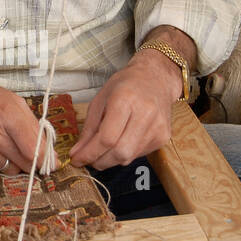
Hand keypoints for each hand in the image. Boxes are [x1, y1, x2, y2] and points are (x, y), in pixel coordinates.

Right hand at [0, 70, 54, 174]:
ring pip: (9, 170)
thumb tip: (49, 154)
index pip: (34, 150)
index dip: (46, 160)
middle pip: (24, 163)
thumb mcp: (11, 100)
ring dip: (12, 161)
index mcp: (7, 114)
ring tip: (2, 142)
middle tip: (29, 152)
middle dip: (32, 161)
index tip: (51, 164)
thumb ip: (33, 125)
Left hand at [70, 51, 180, 169]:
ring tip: (103, 150)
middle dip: (100, 161)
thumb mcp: (100, 100)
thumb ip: (89, 129)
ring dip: (111, 160)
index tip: (77, 160)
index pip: (106, 138)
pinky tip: (122, 142)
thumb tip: (77, 153)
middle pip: (120, 152)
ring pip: (129, 157)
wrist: (156, 78)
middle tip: (89, 159)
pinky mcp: (163, 137)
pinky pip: (138, 155)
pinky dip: (125, 154)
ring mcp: (158, 127)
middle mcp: (145, 114)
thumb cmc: (126, 86)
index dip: (89, 154)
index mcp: (125, 100)